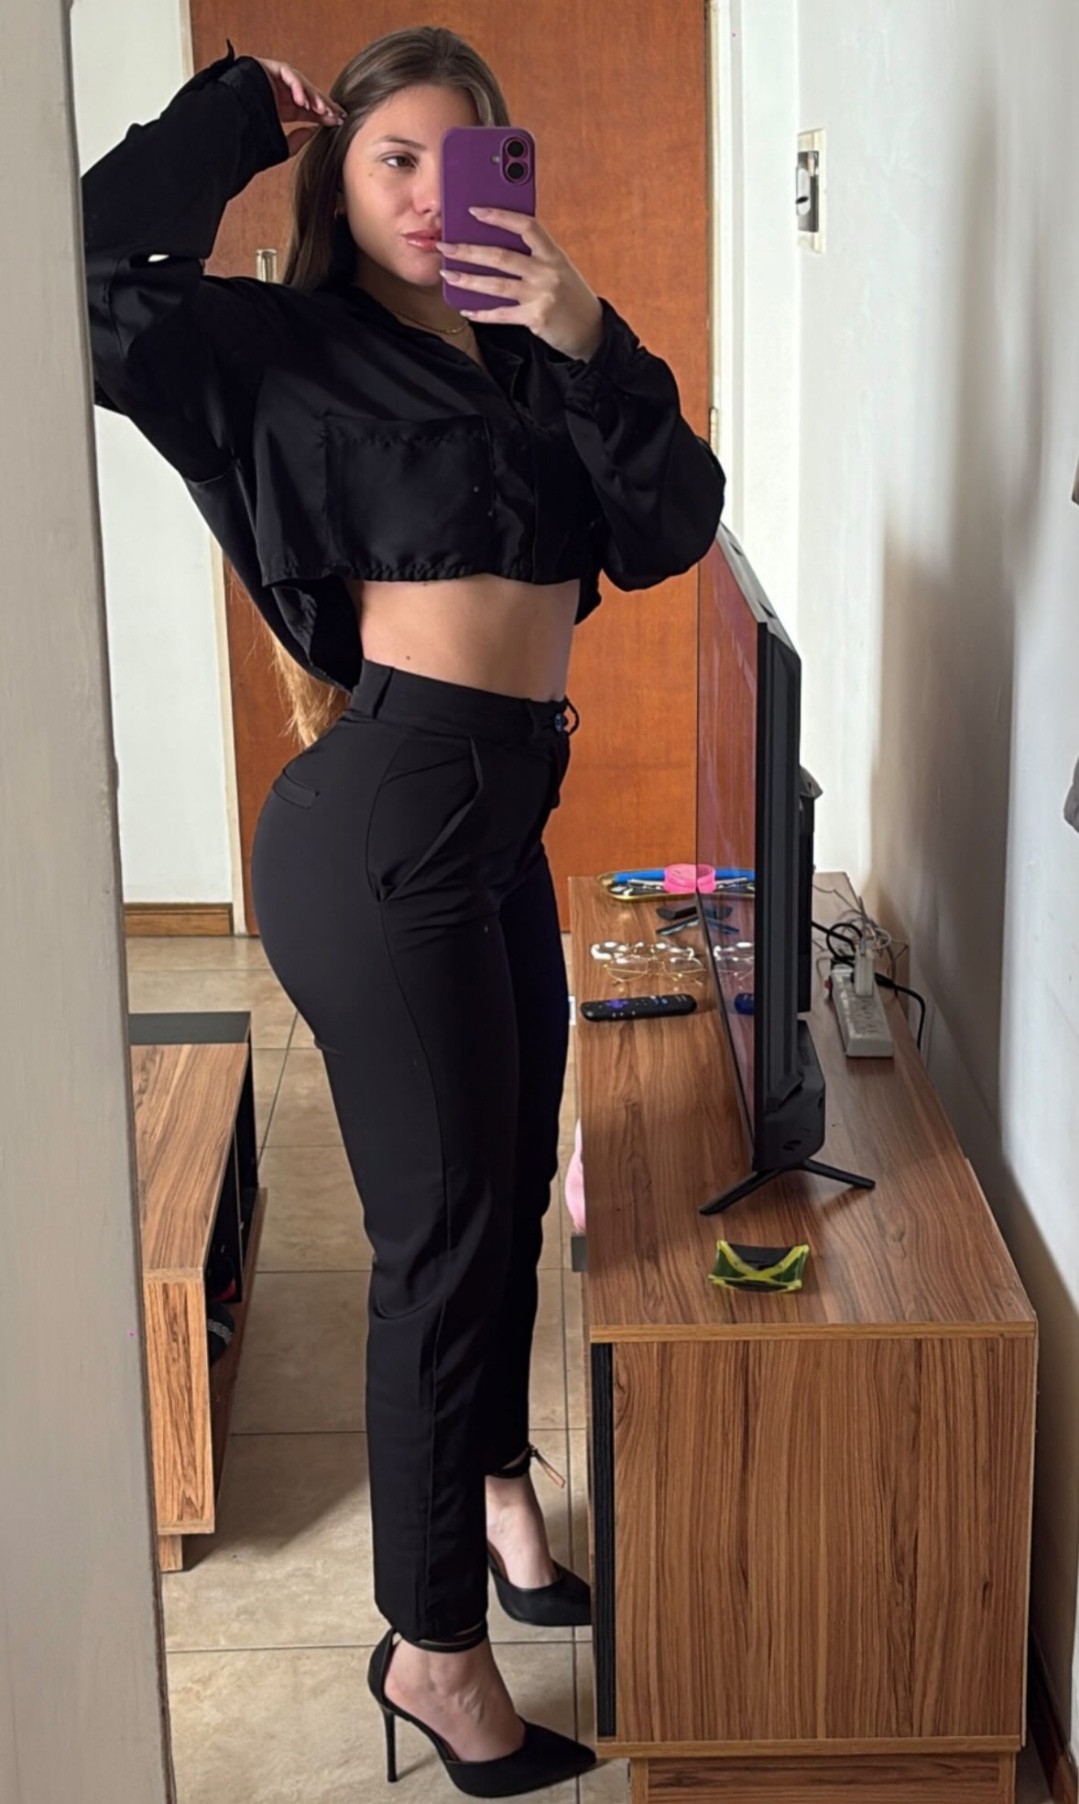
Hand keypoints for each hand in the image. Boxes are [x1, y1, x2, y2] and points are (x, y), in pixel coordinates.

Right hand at [253, 57, 346, 156]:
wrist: (223, 128)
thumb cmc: (246, 138)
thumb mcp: (277, 145)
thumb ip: (295, 141)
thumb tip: (313, 132)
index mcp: (279, 108)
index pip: (306, 109)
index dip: (322, 114)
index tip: (337, 121)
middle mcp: (277, 92)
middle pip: (306, 95)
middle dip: (323, 104)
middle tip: (337, 114)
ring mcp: (270, 79)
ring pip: (299, 83)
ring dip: (312, 96)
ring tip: (321, 110)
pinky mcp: (264, 67)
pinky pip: (286, 73)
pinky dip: (296, 86)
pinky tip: (303, 101)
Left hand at [436, 208, 603, 360]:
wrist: (592, 331)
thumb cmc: (571, 296)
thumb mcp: (559, 268)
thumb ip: (535, 256)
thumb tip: (496, 245)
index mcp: (554, 253)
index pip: (526, 226)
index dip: (500, 216)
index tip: (475, 211)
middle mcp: (547, 271)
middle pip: (501, 256)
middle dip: (469, 250)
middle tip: (445, 246)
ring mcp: (541, 295)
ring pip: (496, 284)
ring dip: (468, 279)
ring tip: (448, 273)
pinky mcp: (535, 318)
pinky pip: (501, 315)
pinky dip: (482, 313)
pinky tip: (466, 308)